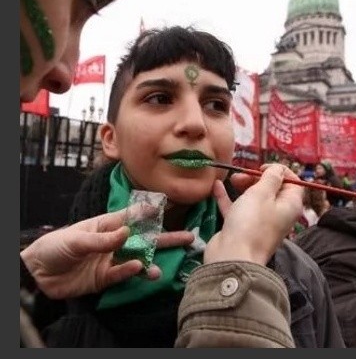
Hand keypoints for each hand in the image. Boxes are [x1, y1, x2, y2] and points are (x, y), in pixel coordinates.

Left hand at [20, 207, 194, 299]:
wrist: (37, 274)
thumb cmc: (54, 247)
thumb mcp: (76, 239)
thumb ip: (103, 238)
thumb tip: (127, 233)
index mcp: (106, 225)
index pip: (133, 216)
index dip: (151, 210)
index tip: (171, 205)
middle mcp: (113, 241)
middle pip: (144, 239)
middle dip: (166, 238)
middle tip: (189, 237)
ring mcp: (110, 260)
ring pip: (138, 259)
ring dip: (151, 262)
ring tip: (162, 269)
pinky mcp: (105, 278)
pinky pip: (122, 275)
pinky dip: (131, 272)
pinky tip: (139, 270)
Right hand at [206, 164, 303, 264]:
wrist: (232, 257)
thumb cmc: (251, 222)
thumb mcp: (263, 193)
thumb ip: (271, 177)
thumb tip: (279, 169)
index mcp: (290, 205)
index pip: (293, 183)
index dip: (280, 171)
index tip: (263, 168)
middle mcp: (278, 214)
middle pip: (272, 189)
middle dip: (257, 178)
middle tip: (242, 176)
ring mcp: (260, 222)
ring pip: (254, 198)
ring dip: (243, 186)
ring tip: (231, 179)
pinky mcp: (242, 228)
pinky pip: (237, 208)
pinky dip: (229, 197)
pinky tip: (216, 186)